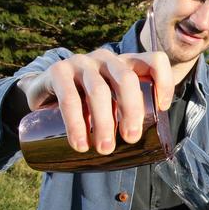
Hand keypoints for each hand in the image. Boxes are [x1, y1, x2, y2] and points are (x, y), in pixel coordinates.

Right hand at [17, 49, 173, 153]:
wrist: (43, 92)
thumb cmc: (88, 103)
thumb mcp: (113, 101)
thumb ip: (129, 114)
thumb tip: (152, 150)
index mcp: (126, 63)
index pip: (154, 61)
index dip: (164, 81)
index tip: (162, 108)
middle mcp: (107, 59)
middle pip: (126, 79)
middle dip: (132, 110)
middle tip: (131, 138)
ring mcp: (82, 62)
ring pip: (99, 91)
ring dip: (104, 123)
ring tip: (105, 149)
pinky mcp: (58, 71)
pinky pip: (69, 98)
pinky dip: (76, 123)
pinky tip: (80, 143)